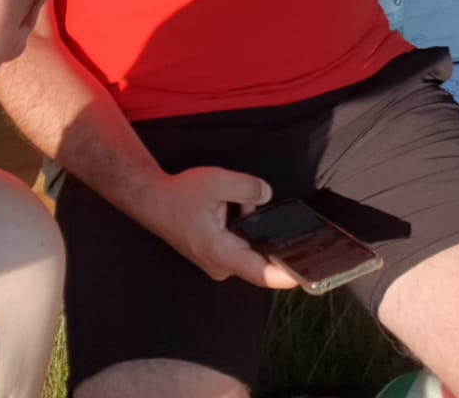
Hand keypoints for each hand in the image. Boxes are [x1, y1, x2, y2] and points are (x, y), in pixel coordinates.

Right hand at [136, 166, 298, 289]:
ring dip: (250, 224)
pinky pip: (241, 243)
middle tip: (251, 204)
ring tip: (231, 202)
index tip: (306, 277)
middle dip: (263, 229)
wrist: (152, 200)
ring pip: (250, 246)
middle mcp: (220, 264)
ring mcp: (218, 263)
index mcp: (219, 251)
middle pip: (259, 254)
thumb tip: (266, 195)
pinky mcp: (217, 256)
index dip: (285, 276)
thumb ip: (247, 187)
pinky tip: (228, 207)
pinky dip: (241, 225)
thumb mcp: (215, 181)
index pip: (260, 273)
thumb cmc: (179, 195)